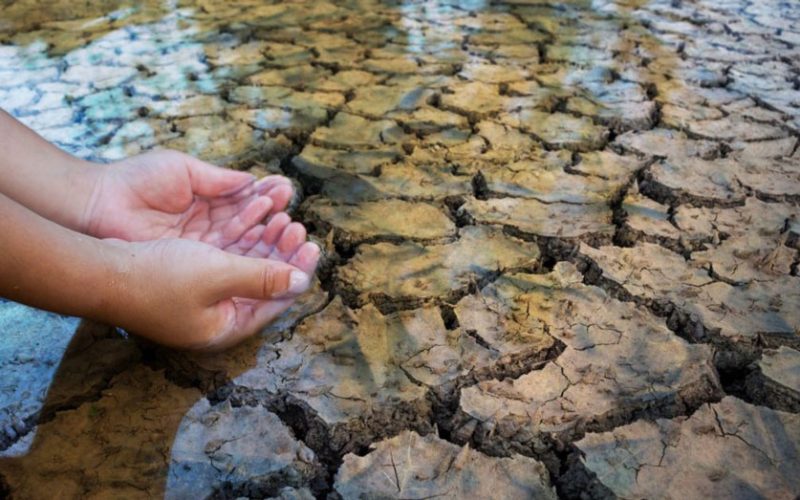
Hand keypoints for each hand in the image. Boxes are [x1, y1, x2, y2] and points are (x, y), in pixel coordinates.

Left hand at [84, 149, 294, 249]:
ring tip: (287, 227)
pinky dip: (248, 254)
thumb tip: (253, 182)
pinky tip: (267, 244)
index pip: (245, 202)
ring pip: (243, 246)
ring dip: (267, 239)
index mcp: (207, 201)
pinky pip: (226, 261)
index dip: (267, 198)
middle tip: (293, 216)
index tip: (286, 191)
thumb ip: (219, 180)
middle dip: (274, 222)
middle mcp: (208, 228)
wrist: (99, 205)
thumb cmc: (135, 182)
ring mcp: (201, 249)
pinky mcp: (192, 265)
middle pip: (250, 228)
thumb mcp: (183, 170)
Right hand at [107, 224, 319, 349]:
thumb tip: (302, 281)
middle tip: (298, 227)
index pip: (276, 301)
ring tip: (281, 217)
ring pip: (245, 268)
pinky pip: (226, 259)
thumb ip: (262, 277)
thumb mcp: (218, 275)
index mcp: (227, 327)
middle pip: (263, 284)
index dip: (297, 272)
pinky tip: (253, 219)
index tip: (313, 246)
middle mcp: (217, 318)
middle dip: (282, 253)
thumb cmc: (157, 277)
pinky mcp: (188, 281)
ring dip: (264, 243)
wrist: (100, 270)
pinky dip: (241, 241)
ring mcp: (201, 301)